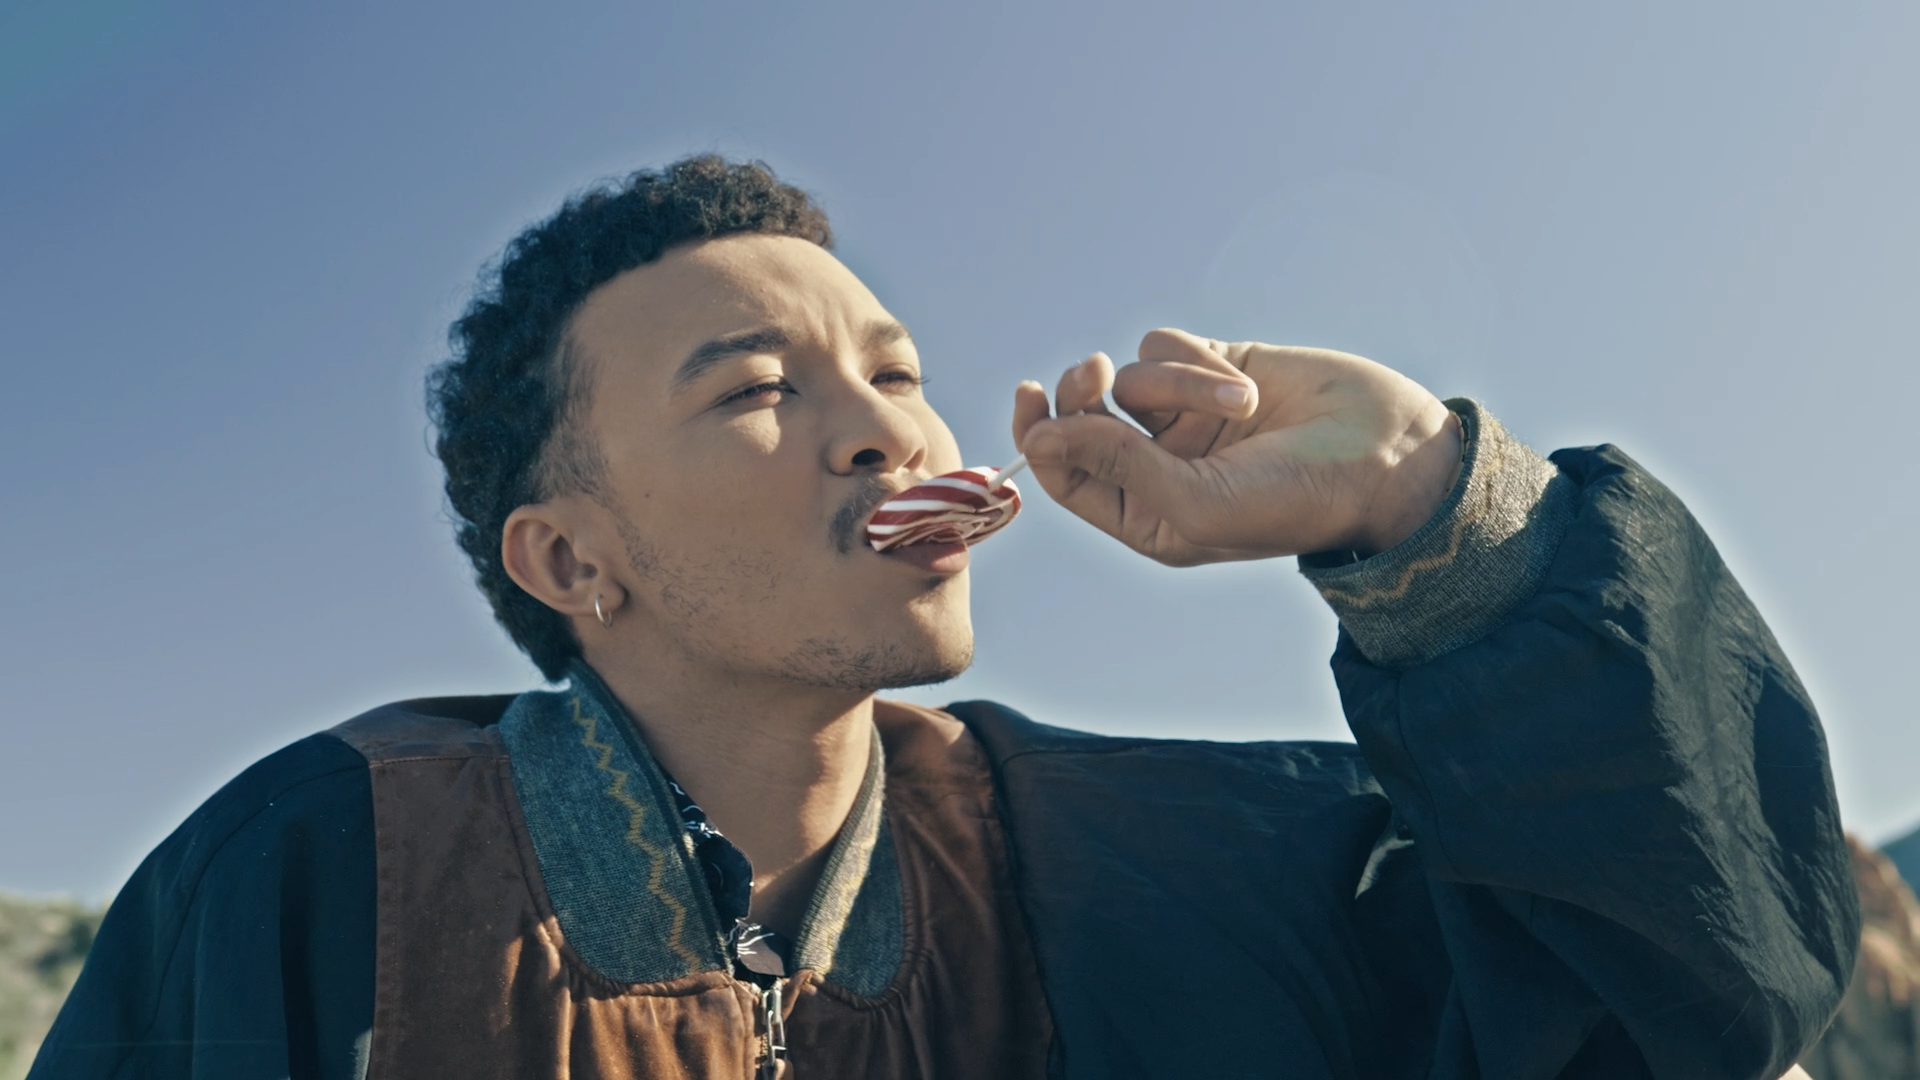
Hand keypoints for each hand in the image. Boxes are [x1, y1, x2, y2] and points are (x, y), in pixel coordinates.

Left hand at [1011, 328, 1461, 566]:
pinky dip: (1197, 361)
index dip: (1040, 435)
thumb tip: (1040, 437)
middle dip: (1082, 393)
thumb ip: (1116, 467)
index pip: (1067, 473)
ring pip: (1132, 377)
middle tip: (1095, 377)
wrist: (1384, 454)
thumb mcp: (1195, 502)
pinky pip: (1165, 346)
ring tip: (1239, 406)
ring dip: (1178, 383)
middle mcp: (1157, 464)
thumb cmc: (1292, 499)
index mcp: (1146, 513)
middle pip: (1082, 416)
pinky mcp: (1211, 369)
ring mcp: (1183, 416)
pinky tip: (1244, 384)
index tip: (1030, 399)